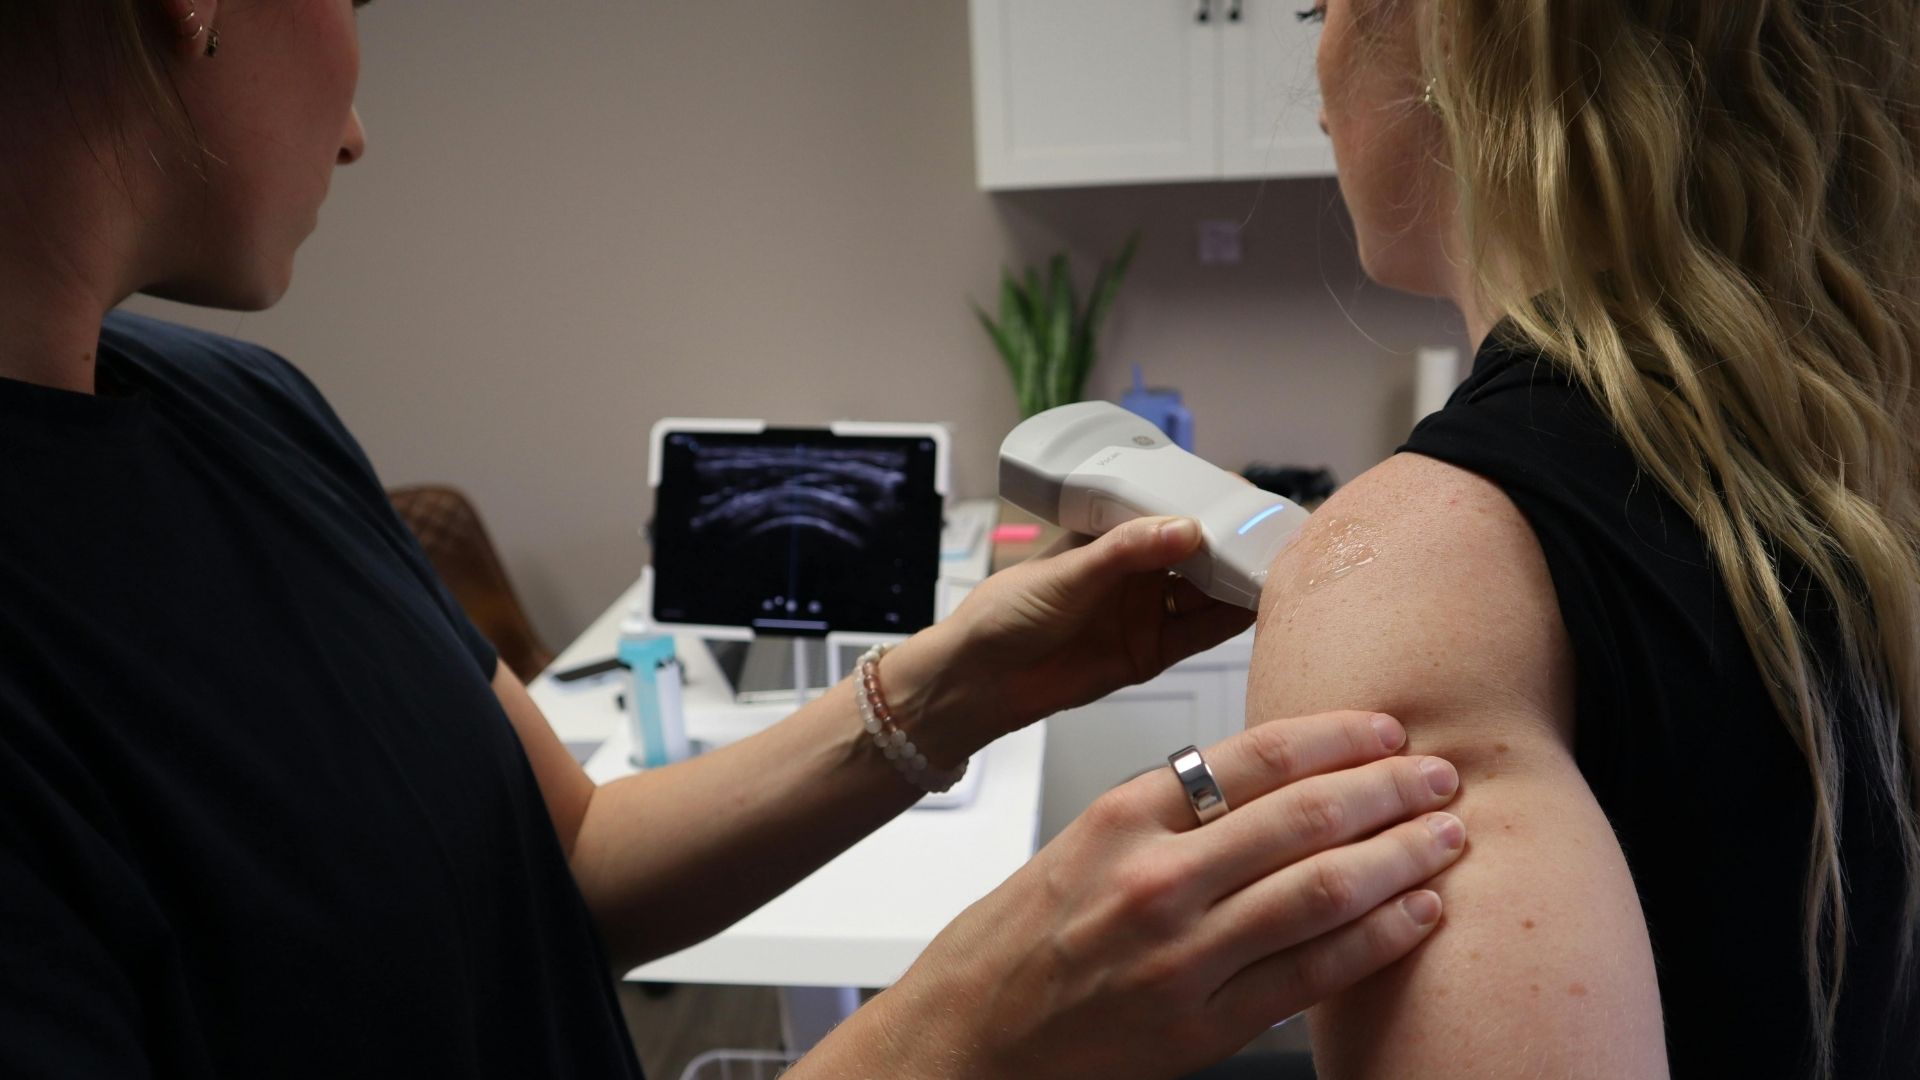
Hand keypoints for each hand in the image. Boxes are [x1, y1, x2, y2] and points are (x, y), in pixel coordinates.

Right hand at [804, 712, 1465, 1078]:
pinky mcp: (1205, 1025)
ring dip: (1401, 857)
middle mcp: (1157, 880)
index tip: (1385, 729)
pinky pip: (1313, 973)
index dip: (1338, 738)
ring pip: (1323, 890)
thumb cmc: (1012, 945)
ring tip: (1448, 837)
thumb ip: (1166, 815)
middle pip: (1305, 817)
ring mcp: (1185, 956)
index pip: (1256, 755)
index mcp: (1122, 819)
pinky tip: (1417, 915)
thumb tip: (1263, 783)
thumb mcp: (1078, 847)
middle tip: (1441, 774)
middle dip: (1390, 790)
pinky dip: (1377, 939)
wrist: (965, 1041)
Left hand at [908, 516, 1254, 743]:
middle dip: (1236, 546)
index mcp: (1115, 535)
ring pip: (1208, 591)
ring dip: (1239, 582)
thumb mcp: (1068, 573)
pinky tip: (1256, 606)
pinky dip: (1230, 620)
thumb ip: (1127, 552)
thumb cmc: (1008, 611)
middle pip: (1201, 552)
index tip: (1248, 503)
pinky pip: (1201, 632)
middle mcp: (1137, 569)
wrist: (983, 679)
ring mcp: (1148, 609)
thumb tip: (1185, 529)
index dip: (1211, 506)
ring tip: (1276, 572)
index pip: (1173, 511)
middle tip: (1275, 539)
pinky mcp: (1153, 650)